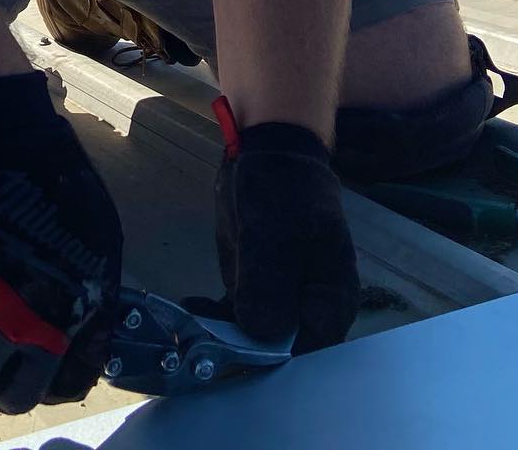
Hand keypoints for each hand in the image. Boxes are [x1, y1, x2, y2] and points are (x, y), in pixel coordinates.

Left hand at [208, 102, 359, 352]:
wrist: (269, 153)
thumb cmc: (284, 187)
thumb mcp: (276, 229)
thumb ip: (270, 280)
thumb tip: (262, 333)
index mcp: (331, 299)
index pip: (310, 352)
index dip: (275, 364)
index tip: (235, 364)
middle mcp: (309, 310)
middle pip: (281, 352)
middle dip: (243, 359)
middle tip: (200, 355)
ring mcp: (280, 301)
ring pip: (254, 337)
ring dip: (221, 340)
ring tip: (186, 335)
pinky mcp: (254, 289)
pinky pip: (236, 316)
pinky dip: (214, 318)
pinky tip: (190, 311)